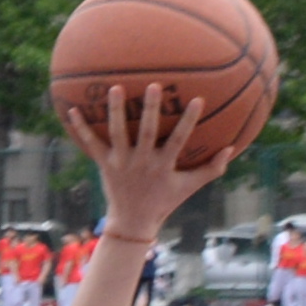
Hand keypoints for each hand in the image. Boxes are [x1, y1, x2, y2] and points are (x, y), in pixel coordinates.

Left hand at [66, 84, 237, 233]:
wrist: (133, 220)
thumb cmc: (165, 200)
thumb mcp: (190, 186)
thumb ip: (212, 169)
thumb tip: (232, 148)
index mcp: (163, 165)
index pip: (178, 139)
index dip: (188, 121)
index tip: (198, 99)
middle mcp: (141, 162)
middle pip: (145, 131)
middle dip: (150, 109)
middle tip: (153, 85)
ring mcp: (121, 162)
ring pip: (117, 133)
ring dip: (115, 111)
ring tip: (115, 88)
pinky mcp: (104, 164)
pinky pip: (91, 144)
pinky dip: (81, 128)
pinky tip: (73, 109)